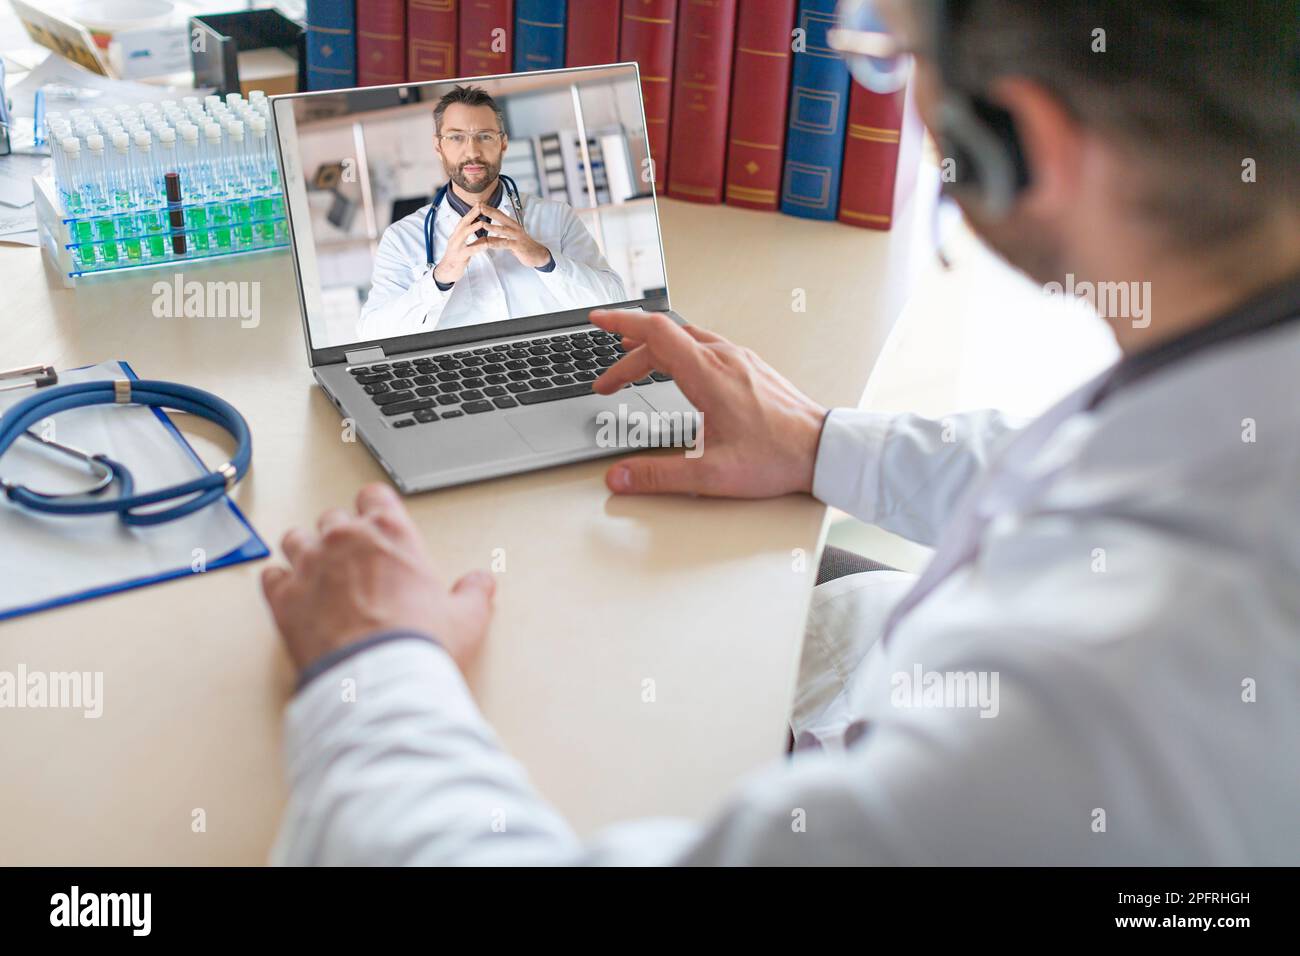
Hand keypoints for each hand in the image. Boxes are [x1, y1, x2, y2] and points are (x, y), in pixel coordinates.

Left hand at [260, 483, 495, 675]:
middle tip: (353, 555)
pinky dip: (280, 583)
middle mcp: (345, 541)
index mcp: (390, 534)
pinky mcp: (284, 599)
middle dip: (342, 534)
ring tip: (316, 569)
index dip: (375, 508)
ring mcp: (309, 567)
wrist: (377, 682)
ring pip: (296, 539)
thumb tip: (480, 584)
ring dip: (306, 551)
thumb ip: (472, 594)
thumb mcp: (466, 618)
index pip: (375, 497)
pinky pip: (271, 577)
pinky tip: (291, 593)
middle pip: (334, 517)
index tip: (377, 518)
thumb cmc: (418, 645)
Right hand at [431, 201, 512, 284]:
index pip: (464, 220)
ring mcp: (456, 247)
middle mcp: (455, 238)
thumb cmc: (456, 259)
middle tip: (481, 205)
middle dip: (472, 213)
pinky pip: (469, 250)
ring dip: (473, 227)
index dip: (472, 211)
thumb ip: (475, 241)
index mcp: (457, 235)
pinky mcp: (459, 257)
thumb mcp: (466, 247)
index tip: (480, 203)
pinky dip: (478, 246)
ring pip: (464, 234)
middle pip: (463, 223)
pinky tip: (486, 244)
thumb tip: (486, 236)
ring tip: (483, 222)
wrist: (446, 273)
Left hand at [480, 204, 552, 268]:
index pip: (500, 214)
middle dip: (490, 212)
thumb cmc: (523, 247)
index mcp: (512, 225)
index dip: (490, 208)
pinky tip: (489, 243)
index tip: (479, 203)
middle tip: (479, 207)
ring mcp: (517, 236)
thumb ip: (499, 237)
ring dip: (493, 226)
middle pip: (501, 218)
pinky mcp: (518, 246)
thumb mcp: (510, 239)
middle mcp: (515, 228)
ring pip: (503, 230)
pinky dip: (497, 243)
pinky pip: (506, 243)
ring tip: (483, 224)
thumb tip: (488, 237)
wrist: (537, 255)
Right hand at [588, 310, 829, 497]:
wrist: (823, 449)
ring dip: (655, 351)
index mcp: (708, 374)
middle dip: (628, 358)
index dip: (620, 322)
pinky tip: (680, 372)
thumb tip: (619, 477)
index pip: (654, 332)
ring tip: (635, 368)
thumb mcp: (712, 474)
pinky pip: (706, 345)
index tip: (596, 320)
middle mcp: (723, 357)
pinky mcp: (751, 366)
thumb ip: (659, 475)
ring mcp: (740, 358)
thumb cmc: (777, 457)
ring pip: (686, 339)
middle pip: (664, 339)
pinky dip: (680, 352)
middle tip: (607, 384)